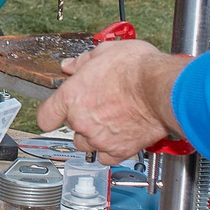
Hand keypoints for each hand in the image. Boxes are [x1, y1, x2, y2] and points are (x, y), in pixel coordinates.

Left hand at [39, 38, 181, 157]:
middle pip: (70, 128)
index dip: (51, 115)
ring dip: (94, 136)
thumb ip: (82, 62)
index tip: (56, 114)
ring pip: (86, 144)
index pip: (46, 116)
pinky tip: (119, 137)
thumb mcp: (105, 52)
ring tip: (111, 121)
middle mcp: (81, 120)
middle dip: (81, 119)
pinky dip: (110, 150)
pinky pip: (106, 157)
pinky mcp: (118, 150)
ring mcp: (98, 138)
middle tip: (99, 106)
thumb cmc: (137, 68)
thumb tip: (70, 65)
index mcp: (72, 96)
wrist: (163, 88)